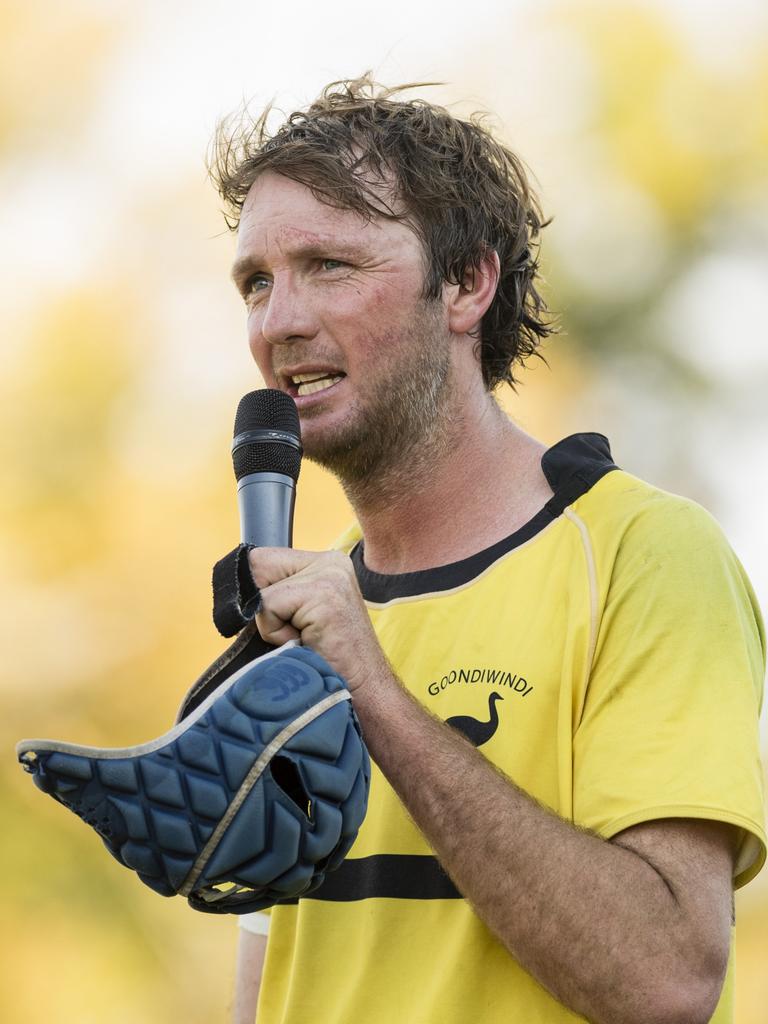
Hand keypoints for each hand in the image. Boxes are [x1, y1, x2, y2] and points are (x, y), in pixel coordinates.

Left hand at [247, 548, 389, 694]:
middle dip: (264, 606)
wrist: (363, 692)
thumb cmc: (327, 661)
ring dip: (272, 626)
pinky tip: (306, 643)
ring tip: (304, 640)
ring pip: (262, 593)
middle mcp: (331, 563)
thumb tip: (236, 590)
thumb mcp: (302, 617)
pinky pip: (269, 607)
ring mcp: (329, 576)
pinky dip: (277, 633)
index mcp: (327, 563)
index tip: (284, 621)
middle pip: (258, 565)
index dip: (257, 592)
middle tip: (296, 631)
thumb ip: (279, 594)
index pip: (263, 559)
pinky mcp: (323, 594)